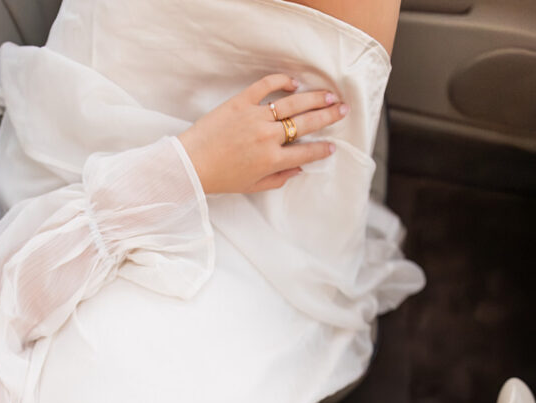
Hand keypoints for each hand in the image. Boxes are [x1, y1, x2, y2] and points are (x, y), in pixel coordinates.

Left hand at [177, 73, 347, 194]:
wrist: (192, 163)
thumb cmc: (221, 178)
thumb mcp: (252, 186)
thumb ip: (278, 179)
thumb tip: (299, 170)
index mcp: (272, 160)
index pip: (306, 152)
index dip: (322, 149)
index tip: (332, 145)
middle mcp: (268, 137)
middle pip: (306, 124)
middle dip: (328, 117)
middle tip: (343, 109)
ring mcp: (256, 117)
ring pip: (293, 104)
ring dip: (315, 98)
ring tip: (329, 95)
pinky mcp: (241, 102)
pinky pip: (266, 86)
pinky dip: (282, 82)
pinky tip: (294, 83)